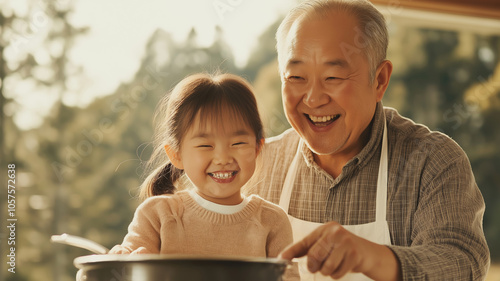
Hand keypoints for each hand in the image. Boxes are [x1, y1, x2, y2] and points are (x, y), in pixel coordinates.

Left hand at [279, 221, 400, 279]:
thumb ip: (306, 250)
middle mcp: (334, 232)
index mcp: (325, 229)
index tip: (280, 259)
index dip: (291, 251)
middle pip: (314, 255)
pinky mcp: (355, 254)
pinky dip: (337, 274)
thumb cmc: (342, 248)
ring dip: (327, 271)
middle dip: (314, 266)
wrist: (368, 253)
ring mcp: (346, 242)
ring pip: (326, 266)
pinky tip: (343, 266)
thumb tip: (284, 256)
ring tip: (333, 264)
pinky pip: (337, 273)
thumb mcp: (324, 245)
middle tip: (317, 267)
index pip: (304, 241)